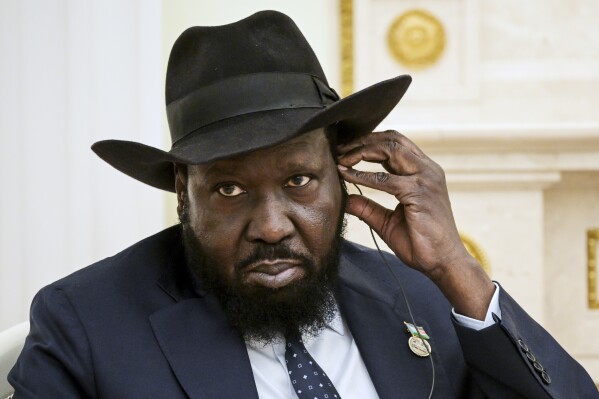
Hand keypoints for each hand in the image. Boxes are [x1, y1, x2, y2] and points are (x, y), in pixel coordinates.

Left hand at [337, 130, 494, 319]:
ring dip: (361, 151)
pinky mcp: (420, 193)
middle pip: (392, 139)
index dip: (369, 142)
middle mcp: (427, 170)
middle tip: (339, 149)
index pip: (396, 143)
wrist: (443, 263)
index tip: (345, 150)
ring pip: (390, 149)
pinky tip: (346, 175)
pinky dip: (362, 175)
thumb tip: (345, 200)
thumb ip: (368, 208)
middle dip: (363, 141)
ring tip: (341, 158)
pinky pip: (384, 179)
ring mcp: (426, 179)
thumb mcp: (387, 221)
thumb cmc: (420, 242)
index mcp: (424, 172)